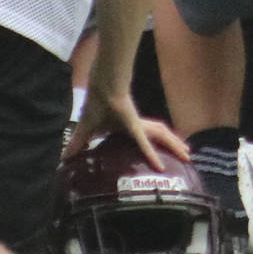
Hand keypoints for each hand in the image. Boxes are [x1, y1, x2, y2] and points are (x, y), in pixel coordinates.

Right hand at [64, 84, 191, 168]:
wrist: (98, 87)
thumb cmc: (96, 104)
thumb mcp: (88, 130)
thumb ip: (79, 143)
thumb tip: (65, 157)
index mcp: (131, 126)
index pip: (148, 138)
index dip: (158, 147)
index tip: (166, 158)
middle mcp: (138, 125)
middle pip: (161, 136)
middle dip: (174, 145)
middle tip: (188, 156)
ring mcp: (138, 125)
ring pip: (161, 137)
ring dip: (174, 146)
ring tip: (188, 156)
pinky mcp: (133, 125)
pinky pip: (144, 142)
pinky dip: (150, 154)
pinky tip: (159, 166)